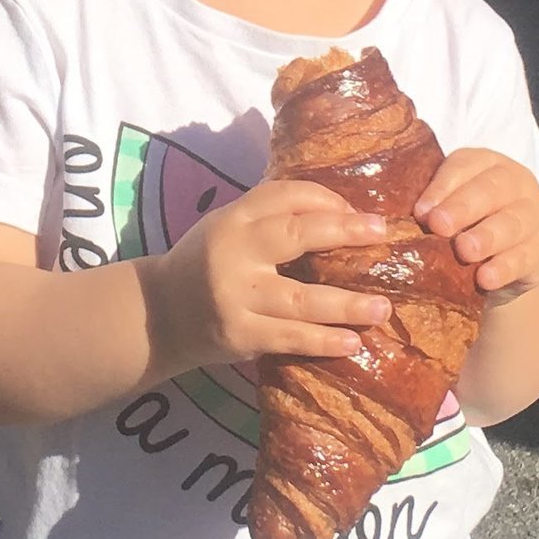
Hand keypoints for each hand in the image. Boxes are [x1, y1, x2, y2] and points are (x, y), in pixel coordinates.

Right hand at [144, 177, 393, 380]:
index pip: (284, 195)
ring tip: (382, 308)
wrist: (156, 315)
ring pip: (301, 299)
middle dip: (343, 231)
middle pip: (295, 235)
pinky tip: (353, 342)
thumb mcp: (226, 227)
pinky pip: (289, 338)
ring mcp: (236, 297)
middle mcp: (234, 252)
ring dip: (347, 304)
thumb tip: (340, 212)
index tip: (361, 212)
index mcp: (233, 219)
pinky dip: (323, 340)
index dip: (326, 199)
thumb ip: (269, 218)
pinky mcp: (239, 335)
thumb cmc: (204, 264)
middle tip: (381, 234)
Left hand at [417, 149, 538, 301]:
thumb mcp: (447, 211)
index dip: (442, 186)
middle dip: (464, 207)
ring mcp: (534, 215)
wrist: (501, 264)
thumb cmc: (464, 227)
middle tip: (439, 226)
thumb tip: (393, 219)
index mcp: (486, 164)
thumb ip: (429, 207)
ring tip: (465, 251)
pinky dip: (505, 268)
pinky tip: (486, 278)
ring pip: (513, 222)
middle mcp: (515, 183)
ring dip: (487, 236)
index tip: (420, 211)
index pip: (464, 165)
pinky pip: (526, 256)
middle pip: (492, 189)